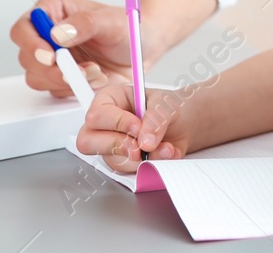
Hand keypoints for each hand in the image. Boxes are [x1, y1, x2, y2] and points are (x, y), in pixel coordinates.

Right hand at [11, 0, 134, 97]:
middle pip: (27, 58)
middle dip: (51, 69)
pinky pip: (56, 90)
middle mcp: (46, 36)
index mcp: (52, 11)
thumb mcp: (112, 20)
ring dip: (66, 80)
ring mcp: (52, 60)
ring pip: (38, 78)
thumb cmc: (127, 28)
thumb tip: (57, 33)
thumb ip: (86, 23)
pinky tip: (96, 78)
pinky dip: (75, 88)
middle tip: (77, 71)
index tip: (50, 56)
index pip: (24, 28)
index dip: (31, 44)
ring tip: (96, 71)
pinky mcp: (60, 79)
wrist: (142, 49)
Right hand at [76, 85, 193, 173]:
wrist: (185, 123)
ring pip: (110, 161)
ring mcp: (111, 146)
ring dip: (141, 159)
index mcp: (109, 100)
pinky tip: (165, 154)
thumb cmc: (169, 106)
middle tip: (140, 146)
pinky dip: (150, 166)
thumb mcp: (166, 104)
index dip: (116, 123)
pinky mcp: (124, 162)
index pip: (96, 115)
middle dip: (117, 146)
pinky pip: (128, 172)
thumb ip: (155, 119)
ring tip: (164, 147)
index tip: (138, 127)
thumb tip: (145, 142)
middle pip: (87, 142)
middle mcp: (105, 124)